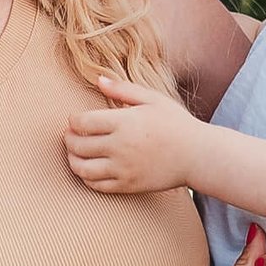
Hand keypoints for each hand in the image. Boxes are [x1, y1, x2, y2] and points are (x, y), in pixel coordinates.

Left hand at [64, 75, 202, 193]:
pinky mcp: (128, 185)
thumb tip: (98, 79)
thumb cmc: (176, 123)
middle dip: (69, 139)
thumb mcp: (152, 99)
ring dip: (72, 160)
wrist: (197, 155)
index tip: (76, 120)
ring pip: (82, 168)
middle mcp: (120, 147)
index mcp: (124, 122)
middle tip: (70, 135)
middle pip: (78, 145)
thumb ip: (122, 89)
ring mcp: (123, 168)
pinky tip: (89, 169)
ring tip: (75, 153)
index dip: (73, 121)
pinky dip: (86, 178)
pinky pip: (97, 185)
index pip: (82, 122)